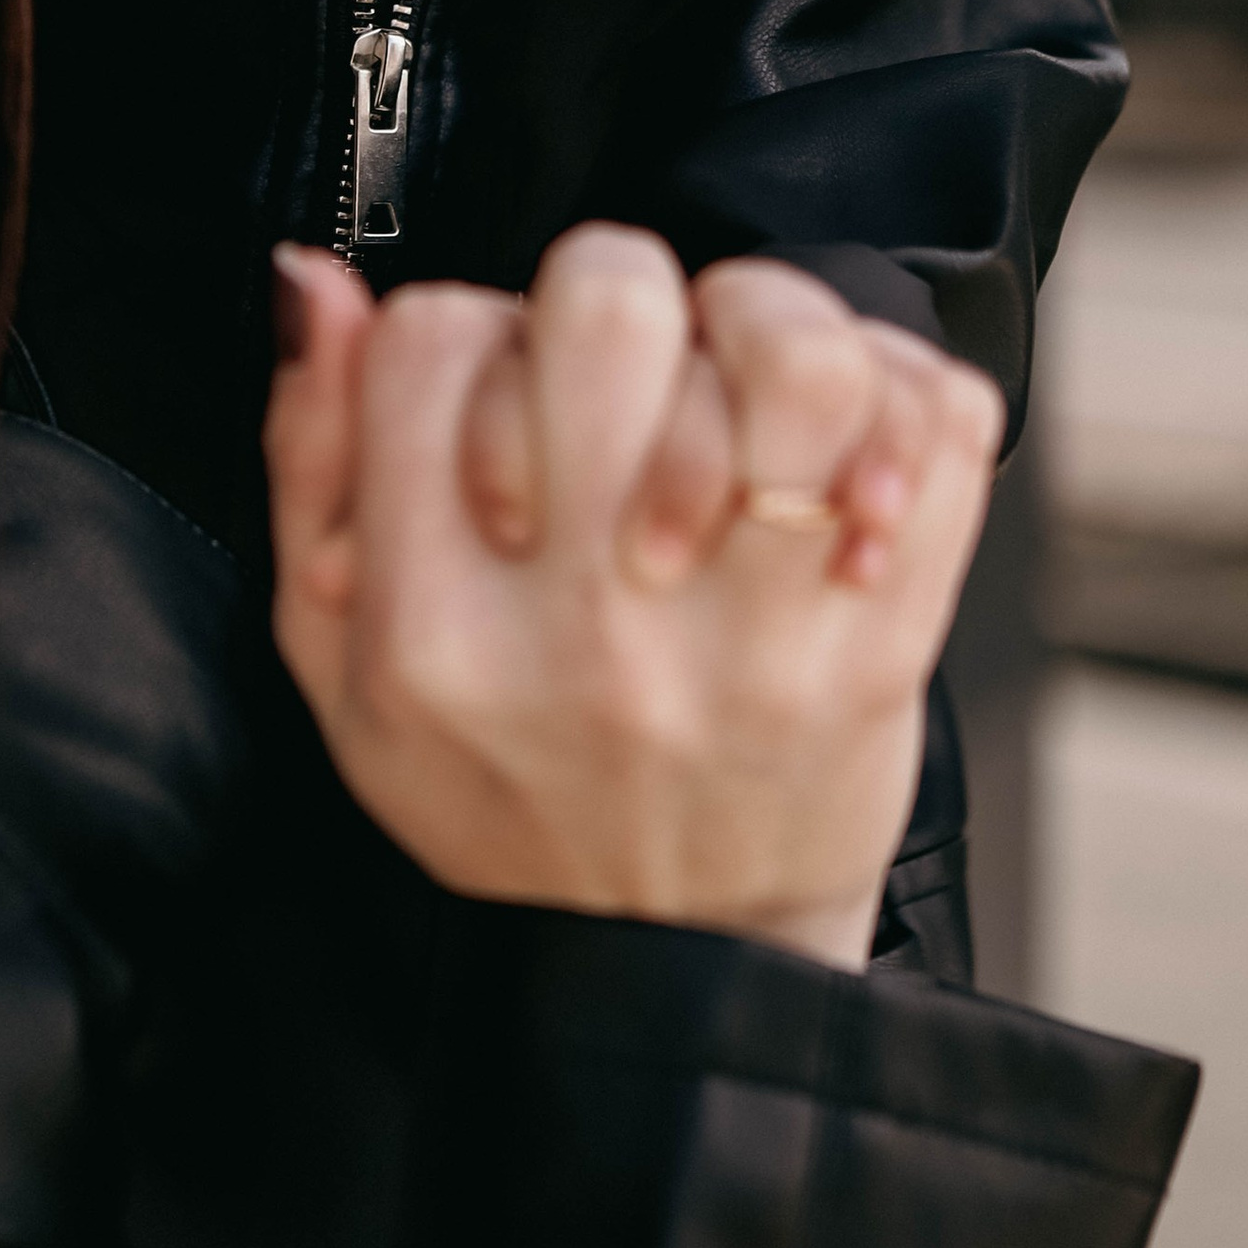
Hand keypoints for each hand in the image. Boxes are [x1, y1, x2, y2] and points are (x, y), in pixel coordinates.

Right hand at [264, 230, 1002, 961]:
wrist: (676, 964)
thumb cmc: (502, 788)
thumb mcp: (337, 664)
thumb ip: (314, 462)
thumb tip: (317, 282)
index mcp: (435, 633)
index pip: (433, 342)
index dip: (468, 326)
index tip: (493, 391)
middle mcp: (594, 632)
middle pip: (612, 315)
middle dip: (613, 294)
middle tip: (620, 370)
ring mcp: (756, 642)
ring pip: (798, 360)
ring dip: (766, 327)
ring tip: (735, 386)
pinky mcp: (885, 646)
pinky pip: (933, 428)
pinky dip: (897, 388)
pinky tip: (833, 436)